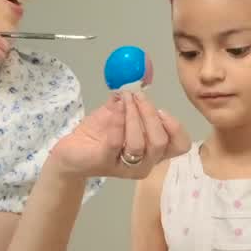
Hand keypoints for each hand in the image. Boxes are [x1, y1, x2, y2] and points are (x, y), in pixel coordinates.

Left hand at [50, 91, 190, 178]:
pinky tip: (115, 106)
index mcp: (154, 152)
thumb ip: (131, 103)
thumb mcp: (119, 115)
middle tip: (137, 96)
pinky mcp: (105, 163)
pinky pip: (117, 142)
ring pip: (140, 144)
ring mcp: (125, 167)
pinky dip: (118, 121)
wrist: (71, 152)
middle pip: (161, 142)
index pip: (180, 146)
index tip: (162, 110)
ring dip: (134, 116)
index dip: (176, 128)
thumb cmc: (100, 135)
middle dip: (150, 114)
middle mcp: (144, 163)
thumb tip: (136, 83)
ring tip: (125, 99)